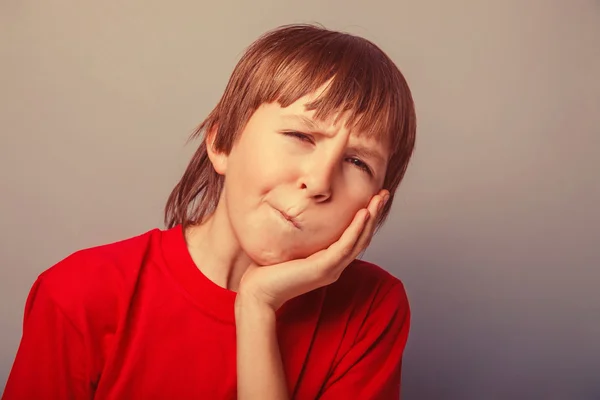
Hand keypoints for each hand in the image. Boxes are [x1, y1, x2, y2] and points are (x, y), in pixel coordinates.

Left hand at [237, 190, 389, 310]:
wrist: (258, 292)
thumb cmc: (267, 271)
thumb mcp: (289, 246)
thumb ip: (298, 234)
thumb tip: (294, 212)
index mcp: (329, 261)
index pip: (353, 237)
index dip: (366, 218)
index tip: (372, 198)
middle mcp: (335, 265)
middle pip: (362, 237)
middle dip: (374, 213)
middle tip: (384, 193)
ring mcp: (332, 268)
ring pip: (359, 240)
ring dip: (371, 217)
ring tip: (380, 198)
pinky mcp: (324, 268)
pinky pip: (345, 246)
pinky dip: (356, 229)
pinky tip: (364, 212)